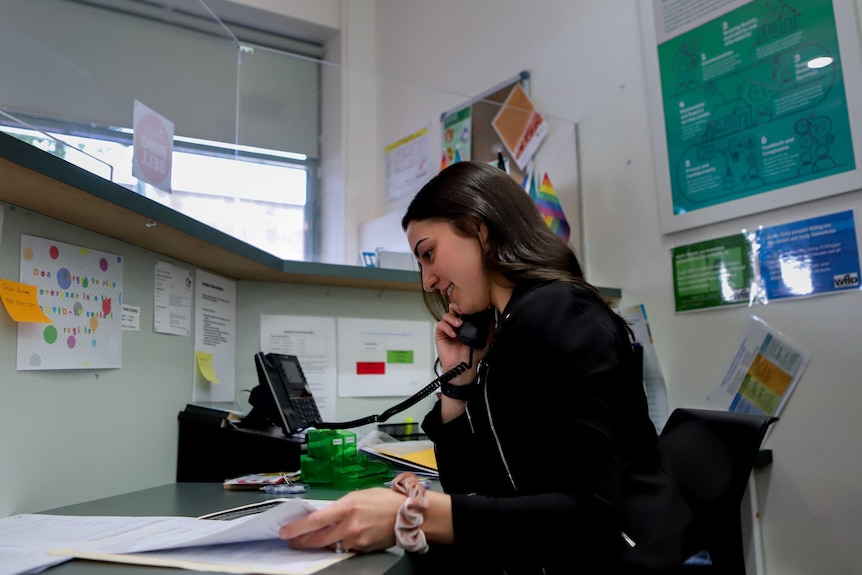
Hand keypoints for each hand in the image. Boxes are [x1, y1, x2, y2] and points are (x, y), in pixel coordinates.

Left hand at [279, 487, 405, 552]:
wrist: (408, 515)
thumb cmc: (385, 501)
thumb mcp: (359, 495)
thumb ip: (340, 506)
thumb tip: (324, 515)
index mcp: (347, 507)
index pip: (315, 521)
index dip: (297, 528)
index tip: (285, 532)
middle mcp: (349, 526)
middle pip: (318, 539)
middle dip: (301, 542)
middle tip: (291, 541)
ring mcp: (356, 540)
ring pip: (330, 545)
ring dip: (321, 543)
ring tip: (314, 539)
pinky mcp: (362, 550)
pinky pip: (345, 548)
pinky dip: (339, 544)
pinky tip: (340, 538)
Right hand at [435, 304, 485, 384]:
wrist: (463, 366)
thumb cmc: (472, 355)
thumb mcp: (485, 340)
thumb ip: (488, 328)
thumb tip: (491, 316)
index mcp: (466, 324)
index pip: (464, 310)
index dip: (465, 307)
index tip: (470, 309)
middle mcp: (456, 325)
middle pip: (453, 309)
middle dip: (457, 309)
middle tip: (462, 313)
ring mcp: (448, 329)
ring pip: (446, 315)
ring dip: (452, 318)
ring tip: (459, 325)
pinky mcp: (441, 334)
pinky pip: (440, 325)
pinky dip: (446, 327)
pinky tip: (453, 334)